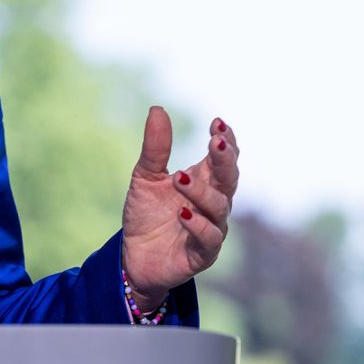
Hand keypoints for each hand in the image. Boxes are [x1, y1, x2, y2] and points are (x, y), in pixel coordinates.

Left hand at [120, 106, 239, 306]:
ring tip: (180, 178)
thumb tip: (157, 109)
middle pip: (229, 178)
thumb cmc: (147, 213)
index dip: (225, 141)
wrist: (134, 255)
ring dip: (201, 191)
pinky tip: (182, 213)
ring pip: (219, 207)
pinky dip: (197, 224)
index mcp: (204, 180)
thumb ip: (155, 147)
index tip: (216, 123)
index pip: (224, 158)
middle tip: (215, 141)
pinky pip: (208, 238)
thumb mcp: (145, 176)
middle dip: (225, 159)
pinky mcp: (202, 253)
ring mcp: (211, 227)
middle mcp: (213, 203)